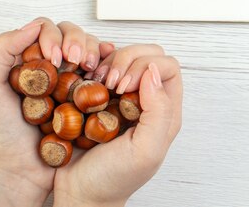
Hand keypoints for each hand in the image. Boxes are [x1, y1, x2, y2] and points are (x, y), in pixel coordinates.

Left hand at [0, 18, 113, 205]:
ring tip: (92, 70)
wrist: (24, 170)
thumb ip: (1, 51)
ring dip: (95, 52)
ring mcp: (73, 78)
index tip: (55, 58)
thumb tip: (34, 26)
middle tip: (77, 62)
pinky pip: (105, 69)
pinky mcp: (91, 93)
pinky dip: (111, 64)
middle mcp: (53, 65)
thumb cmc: (2, 134)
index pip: (46, 29)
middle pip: (72, 33)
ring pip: (91, 48)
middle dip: (79, 42)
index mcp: (29, 59)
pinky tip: (109, 70)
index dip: (55, 37)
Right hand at [53, 45, 182, 206]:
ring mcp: (123, 94)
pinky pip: (102, 65)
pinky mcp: (101, 93)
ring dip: (109, 62)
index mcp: (166, 110)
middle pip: (149, 54)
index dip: (146, 67)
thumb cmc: (115, 178)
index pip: (168, 67)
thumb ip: (158, 112)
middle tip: (108, 83)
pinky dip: (93, 66)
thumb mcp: (146, 150)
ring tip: (95, 82)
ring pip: (126, 55)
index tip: (123, 88)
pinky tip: (86, 81)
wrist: (80, 193)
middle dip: (127, 59)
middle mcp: (148, 98)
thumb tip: (153, 72)